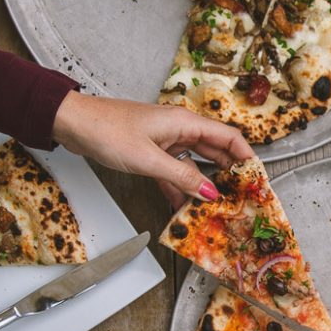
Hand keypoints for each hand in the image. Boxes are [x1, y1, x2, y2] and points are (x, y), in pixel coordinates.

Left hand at [51, 92, 253, 205]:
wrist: (73, 124)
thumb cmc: (108, 131)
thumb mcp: (148, 159)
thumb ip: (182, 177)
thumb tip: (210, 192)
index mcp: (185, 122)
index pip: (228, 137)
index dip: (246, 157)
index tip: (257, 177)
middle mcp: (179, 129)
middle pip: (214, 151)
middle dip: (229, 174)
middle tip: (241, 196)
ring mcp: (164, 141)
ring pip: (193, 164)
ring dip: (202, 185)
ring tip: (216, 207)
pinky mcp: (150, 152)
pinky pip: (173, 171)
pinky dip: (179, 187)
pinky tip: (184, 206)